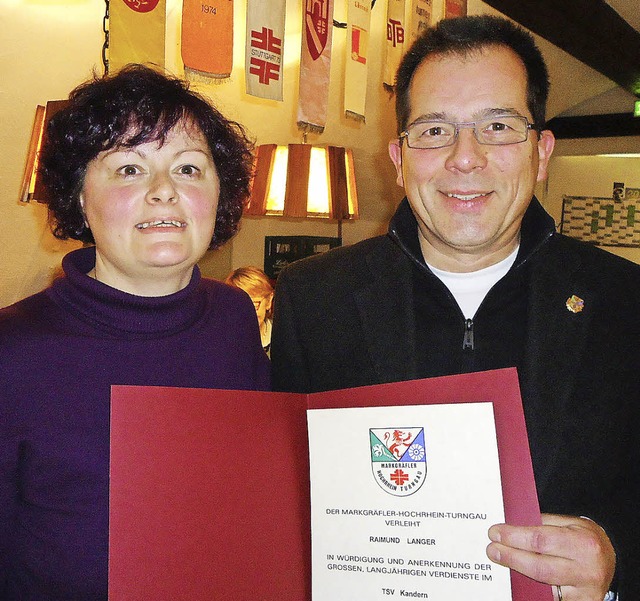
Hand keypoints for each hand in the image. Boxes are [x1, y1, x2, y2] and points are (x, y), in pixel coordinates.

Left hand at [486, 514, 614, 600]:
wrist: (611, 561)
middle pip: (540, 567)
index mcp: (584, 544)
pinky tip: (516, 578)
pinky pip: (550, 597)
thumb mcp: (570, 524)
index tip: (495, 533)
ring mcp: (584, 593)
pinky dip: (531, 588)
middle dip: (511, 557)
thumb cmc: (586, 539)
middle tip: (492, 550)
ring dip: (517, 573)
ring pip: (543, 586)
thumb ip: (542, 524)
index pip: (540, 540)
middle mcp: (587, 571)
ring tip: (501, 561)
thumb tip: (511, 526)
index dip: (514, 537)